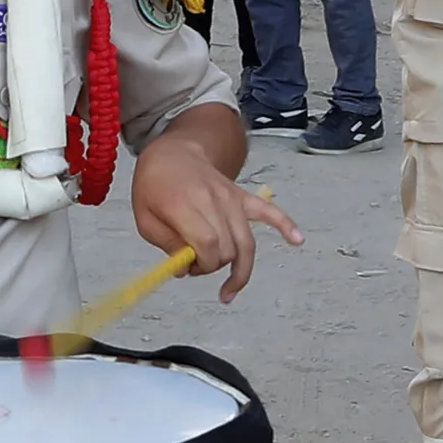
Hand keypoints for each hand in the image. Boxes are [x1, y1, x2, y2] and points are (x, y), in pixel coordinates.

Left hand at [129, 131, 302, 300]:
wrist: (173, 153)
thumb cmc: (155, 186)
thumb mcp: (145, 219)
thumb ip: (167, 245)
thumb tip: (187, 268)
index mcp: (186, 205)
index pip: (207, 244)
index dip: (202, 265)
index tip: (189, 270)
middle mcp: (214, 201)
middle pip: (228, 247)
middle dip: (213, 267)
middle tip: (195, 266)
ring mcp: (231, 198)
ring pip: (246, 241)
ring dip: (240, 269)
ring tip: (230, 289)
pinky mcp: (242, 196)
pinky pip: (269, 211)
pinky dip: (285, 225)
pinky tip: (298, 240)